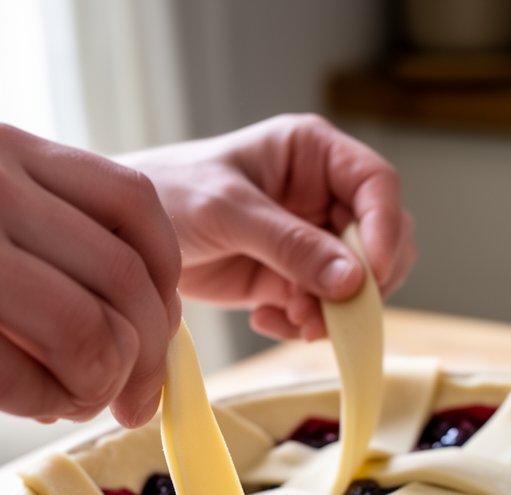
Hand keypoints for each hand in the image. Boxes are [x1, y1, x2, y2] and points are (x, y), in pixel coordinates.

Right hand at [0, 123, 180, 426]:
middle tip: (130, 398)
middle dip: (145, 359)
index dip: (165, 288)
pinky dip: (47, 404)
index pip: (137, 210)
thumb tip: (148, 340)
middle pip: (125, 281)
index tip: (158, 337)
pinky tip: (38, 403)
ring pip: (88, 330)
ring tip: (76, 398)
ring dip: (98, 386)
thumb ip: (56, 247)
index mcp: (10, 150)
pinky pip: (21, 373)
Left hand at [123, 114, 414, 340]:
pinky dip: (306, 324)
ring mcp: (309, 240)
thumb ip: (291, 244)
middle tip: (329, 312)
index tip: (373, 275)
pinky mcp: (292, 279)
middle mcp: (321, 194)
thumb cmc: (169, 194)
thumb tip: (353, 281)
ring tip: (292, 321)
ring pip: (357, 283)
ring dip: (334, 311)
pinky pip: (324, 308)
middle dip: (363, 283)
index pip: (376, 186)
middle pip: (380, 240)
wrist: (127, 237)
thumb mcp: (228, 212)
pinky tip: (268, 321)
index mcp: (313, 153)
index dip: (384, 230)